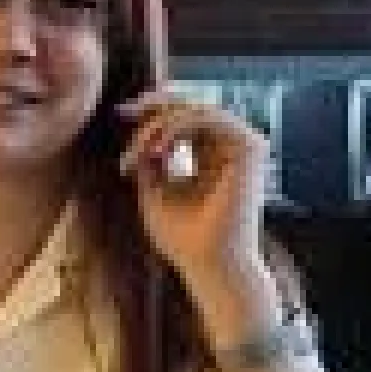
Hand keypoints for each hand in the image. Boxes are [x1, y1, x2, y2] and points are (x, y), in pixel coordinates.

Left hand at [117, 88, 269, 297]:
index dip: (153, 111)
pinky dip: (177, 125)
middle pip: (190, 106)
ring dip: (159, 124)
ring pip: (195, 109)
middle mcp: (229, 148)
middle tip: (125, 111)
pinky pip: (208, 117)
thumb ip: (148, 161)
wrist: (207, 265)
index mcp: (210, 156)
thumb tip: (140, 131)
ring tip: (139, 150)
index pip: (183, 118)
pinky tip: (158, 147)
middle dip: (153, 107)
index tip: (121, 112)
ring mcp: (241, 147)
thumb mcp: (152, 192)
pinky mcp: (249, 148)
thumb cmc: (182, 240)